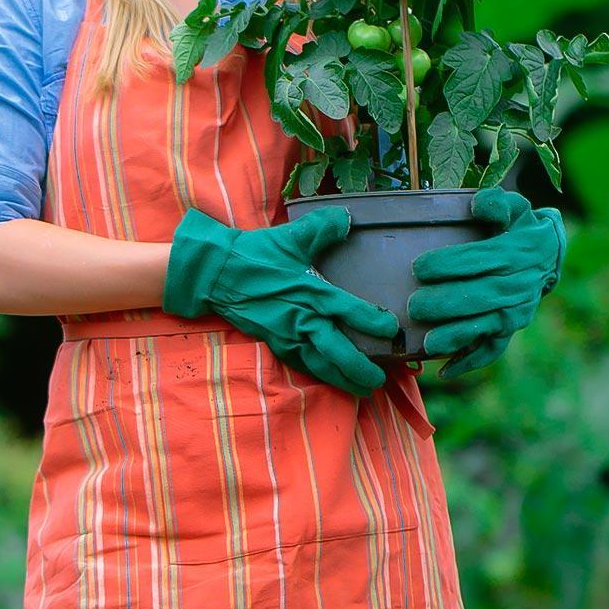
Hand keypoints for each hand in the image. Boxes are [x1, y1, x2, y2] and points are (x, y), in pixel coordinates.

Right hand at [162, 203, 399, 396]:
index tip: (391, 329)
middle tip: (378, 379)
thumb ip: (322, 228)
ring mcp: (286, 335)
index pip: (348, 310)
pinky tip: (330, 379)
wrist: (216, 274)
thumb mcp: (290, 237)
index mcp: (310, 292)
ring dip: (341, 379)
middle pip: (336, 352)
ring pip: (319, 365)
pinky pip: (300, 363)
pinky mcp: (274, 342)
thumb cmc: (255, 255)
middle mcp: (301, 319)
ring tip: (361, 389)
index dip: (372, 321)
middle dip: (359, 369)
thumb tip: (348, 219)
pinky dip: (318, 374)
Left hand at [406, 187, 565, 375]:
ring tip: (428, 343)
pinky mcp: (510, 329)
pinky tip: (445, 370)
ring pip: (486, 326)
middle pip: (481, 297)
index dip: (451, 265)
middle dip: (447, 304)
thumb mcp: (515, 208)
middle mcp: (518, 285)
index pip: (481, 259)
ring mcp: (515, 312)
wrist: (549, 256)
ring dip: (458, 336)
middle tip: (414, 306)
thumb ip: (497, 203)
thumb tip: (478, 204)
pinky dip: (471, 361)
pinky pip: (493, 349)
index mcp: (516, 252)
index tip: (419, 267)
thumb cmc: (520, 228)